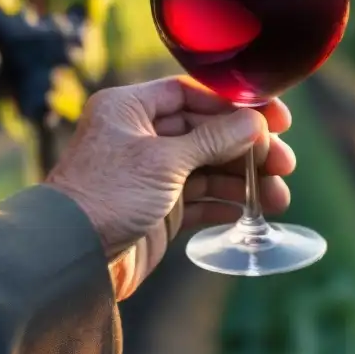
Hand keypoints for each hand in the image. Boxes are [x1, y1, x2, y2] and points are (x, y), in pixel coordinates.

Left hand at [45, 76, 295, 299]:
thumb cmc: (106, 196)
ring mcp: (148, 174)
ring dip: (243, 179)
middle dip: (247, 147)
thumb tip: (255, 123)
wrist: (71, 259)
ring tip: (277, 197)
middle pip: (206, 132)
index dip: (235, 105)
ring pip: (207, 168)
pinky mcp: (156, 209)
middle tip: (283, 164)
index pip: (192, 94)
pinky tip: (250, 210)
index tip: (276, 118)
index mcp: (129, 108)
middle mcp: (139, 136)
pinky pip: (199, 199)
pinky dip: (224, 203)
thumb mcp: (163, 161)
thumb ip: (213, 139)